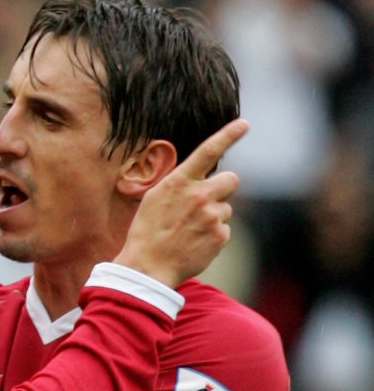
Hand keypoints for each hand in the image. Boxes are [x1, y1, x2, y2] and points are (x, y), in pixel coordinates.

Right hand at [114, 119, 246, 287]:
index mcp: (179, 182)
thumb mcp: (154, 199)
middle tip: (204, 203)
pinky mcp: (220, 236)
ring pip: (226, 208)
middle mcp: (199, 195)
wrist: (148, 267)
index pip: (208, 151)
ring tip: (190, 230)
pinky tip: (194, 243)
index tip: (244, 124)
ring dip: (213, 216)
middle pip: (231, 179)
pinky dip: (213, 235)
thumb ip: (179, 185)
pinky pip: (224, 229)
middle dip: (222, 188)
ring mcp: (212, 216)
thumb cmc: (147, 231)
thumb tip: (200, 179)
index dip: (228, 135)